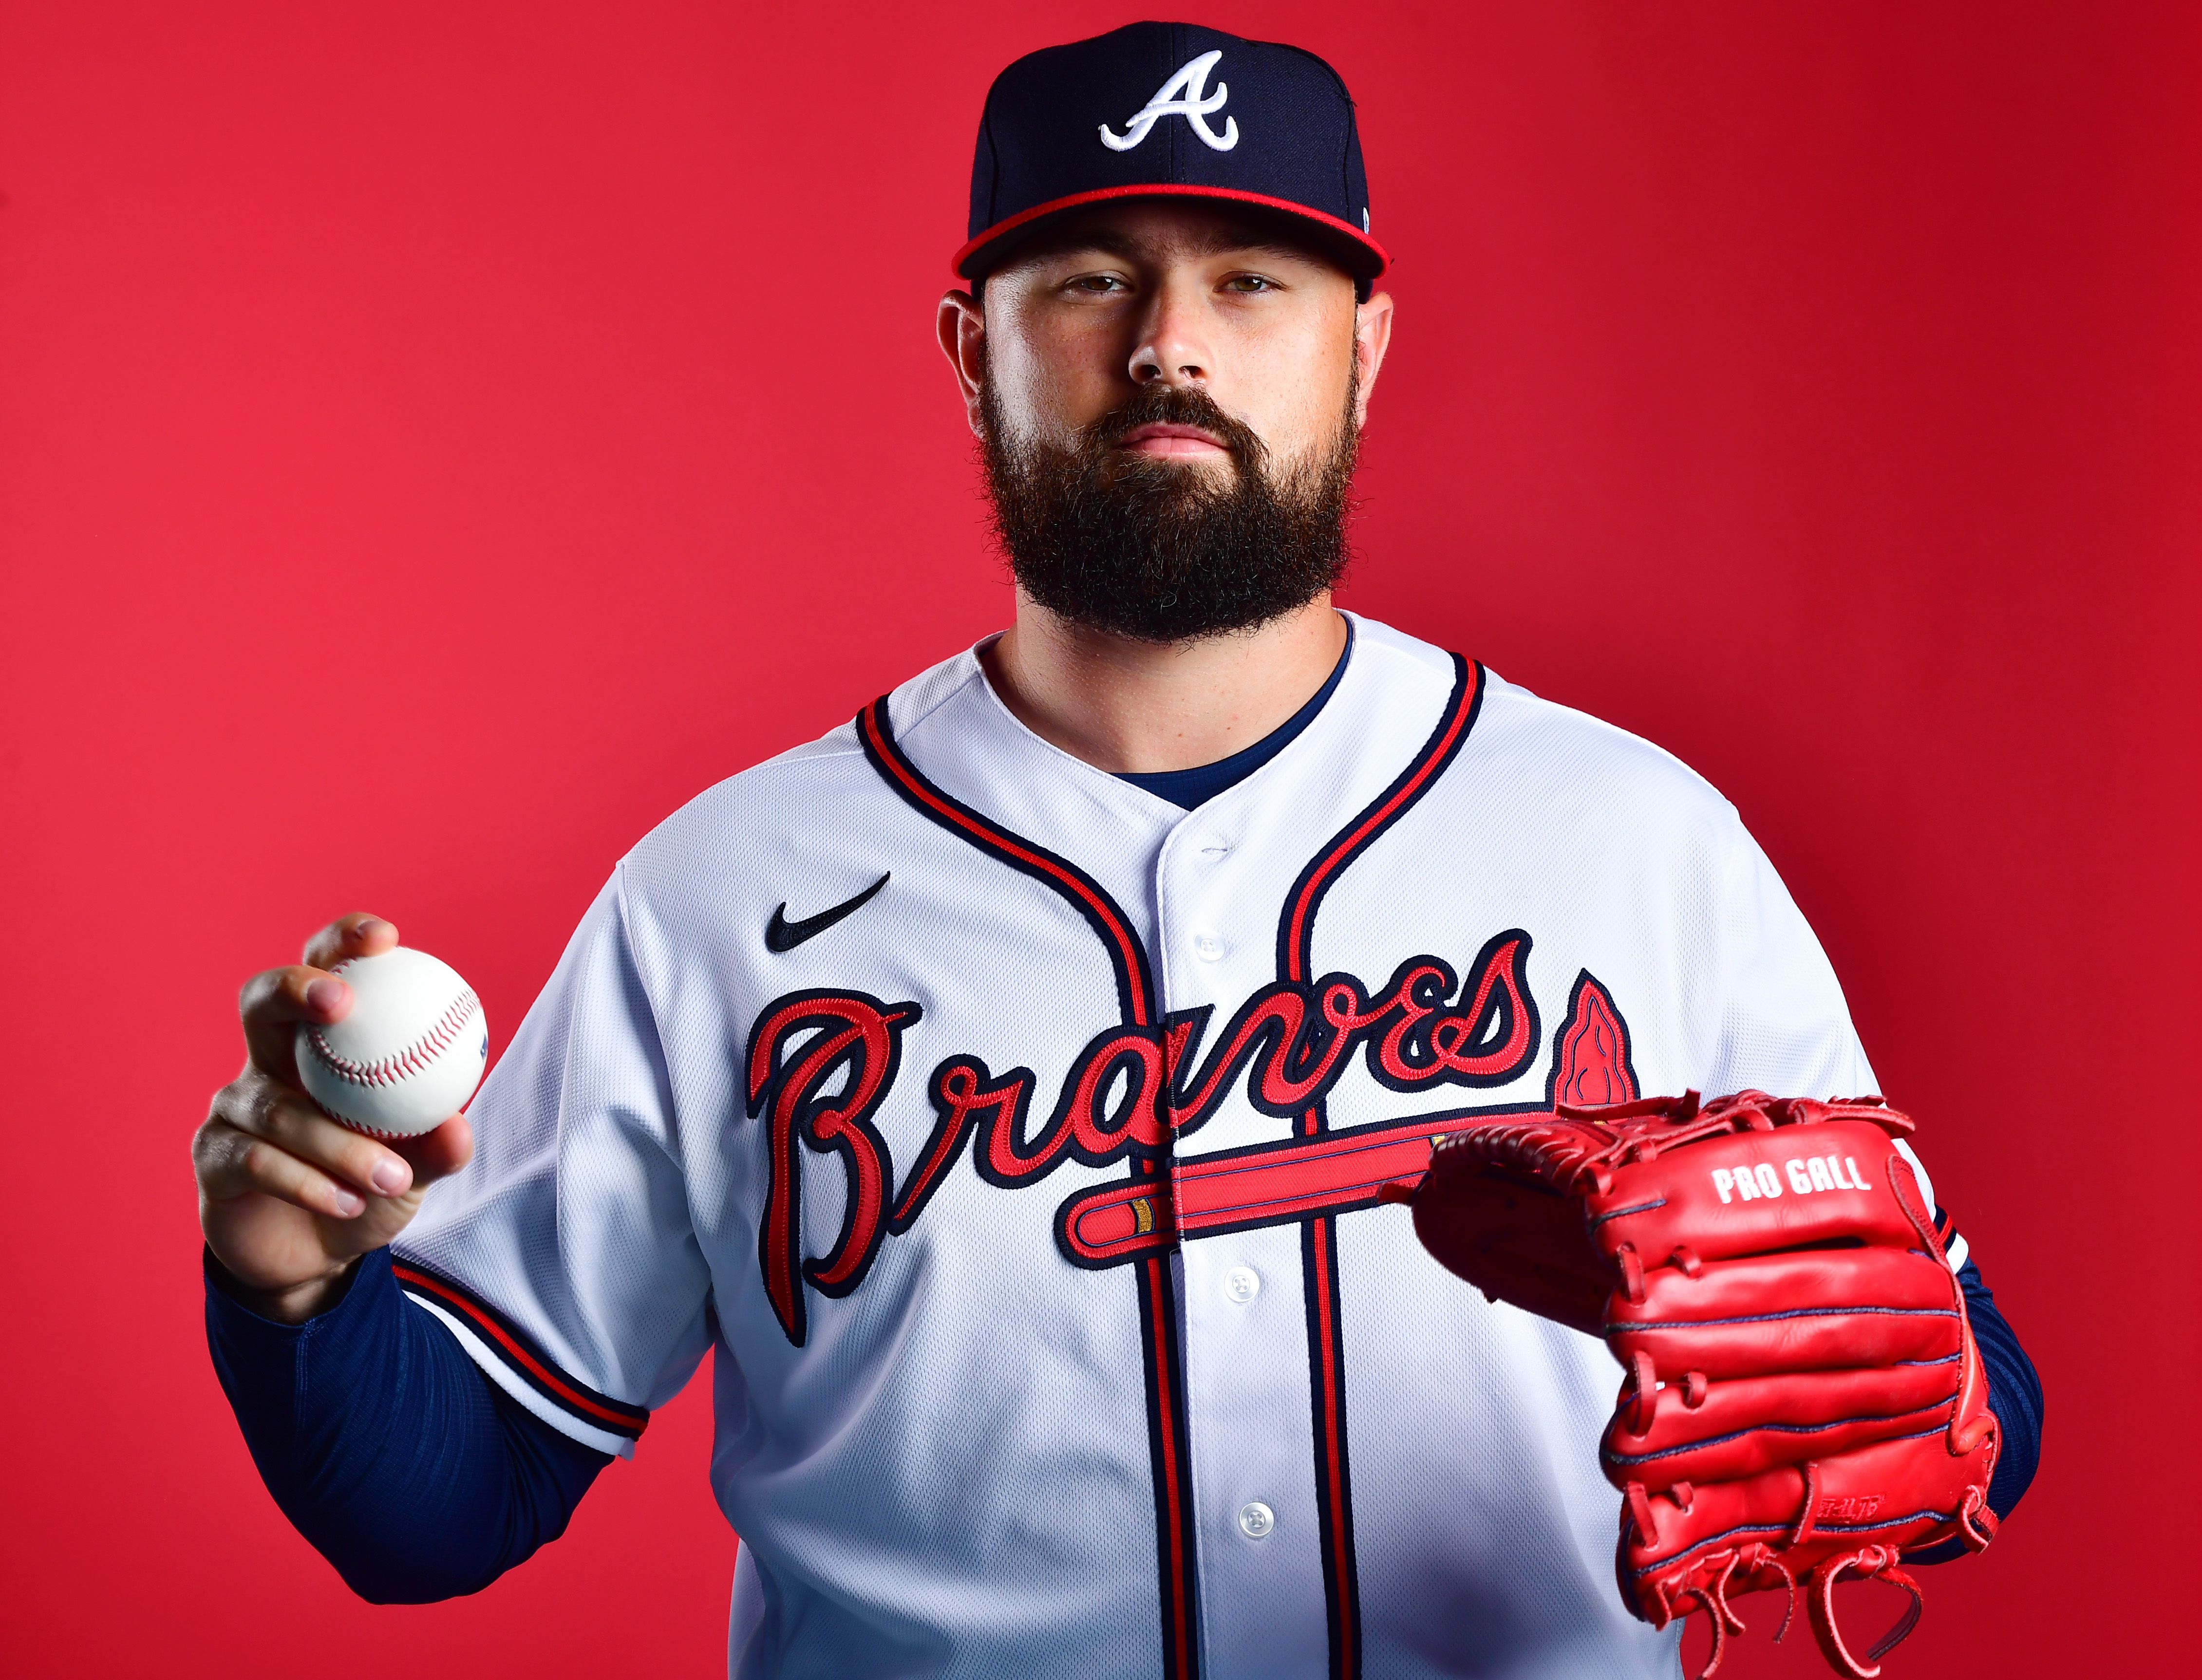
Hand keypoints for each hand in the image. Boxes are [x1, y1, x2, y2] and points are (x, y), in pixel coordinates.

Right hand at [194, 914, 475, 1322]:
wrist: (317, 1256)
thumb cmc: (369, 1189)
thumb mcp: (415, 1169)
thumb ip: (437, 1147)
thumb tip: (459, 1123)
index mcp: (319, 1044)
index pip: (325, 971)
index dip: (343, 942)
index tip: (386, 938)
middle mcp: (267, 1061)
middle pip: (261, 1000)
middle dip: (295, 988)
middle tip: (341, 1004)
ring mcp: (232, 1107)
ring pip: (277, 1107)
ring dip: (339, 1145)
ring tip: (391, 1179)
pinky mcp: (212, 1158)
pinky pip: (258, 1160)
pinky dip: (309, 1182)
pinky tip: (347, 1203)